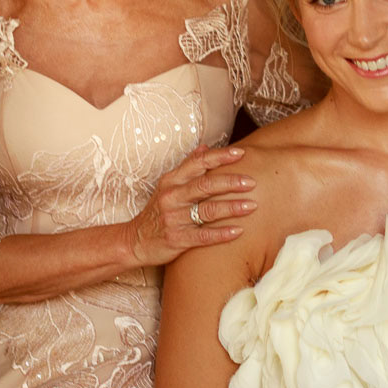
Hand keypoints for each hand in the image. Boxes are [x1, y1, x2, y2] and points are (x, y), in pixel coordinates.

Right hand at [129, 145, 257, 266]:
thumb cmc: (157, 211)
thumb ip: (187, 166)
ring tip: (253, 205)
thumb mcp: (168, 185)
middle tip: (252, 181)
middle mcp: (172, 197)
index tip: (241, 153)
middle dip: (231, 182)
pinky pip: (203, 236)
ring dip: (231, 207)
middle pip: (205, 185)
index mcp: (172, 180)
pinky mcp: (177, 239)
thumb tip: (206, 147)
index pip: (198, 163)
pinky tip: (239, 231)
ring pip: (207, 210)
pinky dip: (222, 234)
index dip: (220, 157)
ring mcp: (174, 218)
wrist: (135, 241)